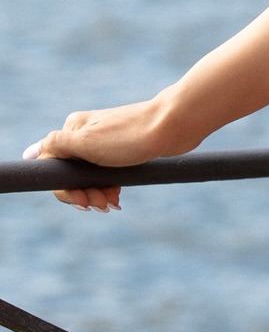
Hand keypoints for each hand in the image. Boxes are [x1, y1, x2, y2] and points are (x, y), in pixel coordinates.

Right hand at [21, 97, 194, 213]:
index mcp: (72, 130)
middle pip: (72, 175)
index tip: (84, 202)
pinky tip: (118, 199)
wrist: (174, 126)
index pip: (55, 169)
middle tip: (105, 205)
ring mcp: (104, 143)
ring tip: (114, 203)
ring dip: (98, 194)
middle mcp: (85, 134)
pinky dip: (110, 188)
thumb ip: (57, 147)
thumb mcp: (88, 142)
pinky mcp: (122, 151)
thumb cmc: (131, 136)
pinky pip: (107, 175)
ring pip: (90, 177)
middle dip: (85, 194)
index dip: (67, 190)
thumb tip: (31, 153)